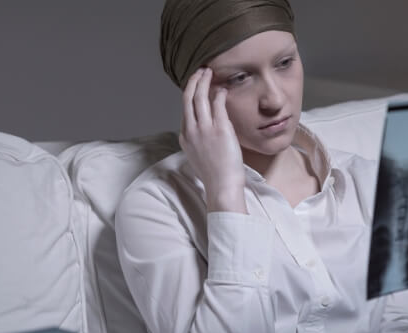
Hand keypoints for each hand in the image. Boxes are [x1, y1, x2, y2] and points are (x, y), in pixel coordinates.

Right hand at [180, 67, 246, 212]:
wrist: (222, 185)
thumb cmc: (215, 174)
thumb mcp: (198, 155)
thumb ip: (198, 139)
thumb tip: (205, 129)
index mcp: (185, 136)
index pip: (185, 110)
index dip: (189, 94)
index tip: (195, 85)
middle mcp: (191, 130)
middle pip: (188, 99)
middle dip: (193, 82)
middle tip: (200, 71)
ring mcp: (204, 129)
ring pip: (200, 98)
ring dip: (204, 82)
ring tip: (209, 72)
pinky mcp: (220, 129)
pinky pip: (218, 105)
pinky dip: (219, 94)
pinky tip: (223, 89)